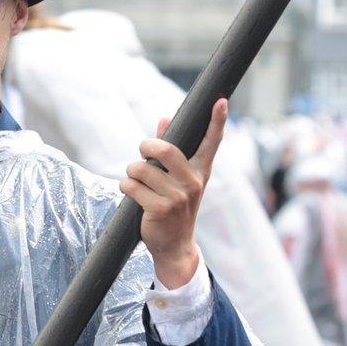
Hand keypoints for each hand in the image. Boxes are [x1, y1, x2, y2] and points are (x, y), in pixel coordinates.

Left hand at [121, 99, 227, 289]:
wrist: (175, 245)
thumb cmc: (175, 205)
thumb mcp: (179, 178)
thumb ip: (172, 148)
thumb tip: (164, 119)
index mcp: (200, 171)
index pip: (211, 142)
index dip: (217, 121)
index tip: (220, 101)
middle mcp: (193, 182)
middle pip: (165, 149)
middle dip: (146, 147)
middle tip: (143, 152)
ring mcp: (178, 197)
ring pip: (141, 169)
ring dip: (132, 173)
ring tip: (138, 182)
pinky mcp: (160, 209)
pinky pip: (131, 186)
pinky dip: (126, 187)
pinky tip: (133, 195)